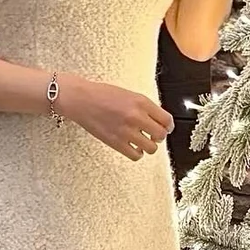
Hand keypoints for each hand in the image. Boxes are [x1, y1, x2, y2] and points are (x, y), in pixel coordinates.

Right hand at [57, 73, 174, 161]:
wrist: (81, 99)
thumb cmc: (101, 94)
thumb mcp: (129, 94)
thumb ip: (144, 107)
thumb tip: (157, 119)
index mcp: (141, 102)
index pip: (167, 119)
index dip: (168, 125)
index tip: (167, 127)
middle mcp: (136, 117)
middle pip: (161, 135)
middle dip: (159, 136)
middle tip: (154, 135)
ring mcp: (127, 131)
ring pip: (151, 148)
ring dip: (149, 146)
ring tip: (142, 141)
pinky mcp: (116, 143)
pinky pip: (135, 155)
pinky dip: (137, 153)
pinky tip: (132, 147)